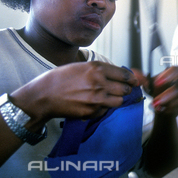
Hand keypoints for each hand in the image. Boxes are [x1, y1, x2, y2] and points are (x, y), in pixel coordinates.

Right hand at [11, 61, 138, 122]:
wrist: (43, 96)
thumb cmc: (60, 78)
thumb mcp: (80, 66)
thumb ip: (99, 70)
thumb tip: (117, 74)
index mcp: (96, 68)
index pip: (124, 74)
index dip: (132, 79)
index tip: (134, 81)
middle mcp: (99, 83)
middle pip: (125, 89)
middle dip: (126, 89)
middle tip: (124, 90)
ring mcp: (96, 99)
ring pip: (119, 101)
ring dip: (117, 99)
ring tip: (109, 97)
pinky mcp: (91, 111)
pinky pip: (106, 110)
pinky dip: (104, 108)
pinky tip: (95, 104)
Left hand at [137, 67, 177, 116]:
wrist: (161, 102)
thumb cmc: (156, 89)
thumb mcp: (149, 83)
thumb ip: (143, 79)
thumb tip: (135, 75)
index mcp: (174, 73)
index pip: (176, 70)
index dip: (168, 76)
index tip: (156, 83)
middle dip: (167, 95)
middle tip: (155, 102)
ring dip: (168, 104)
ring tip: (156, 107)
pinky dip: (172, 110)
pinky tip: (163, 110)